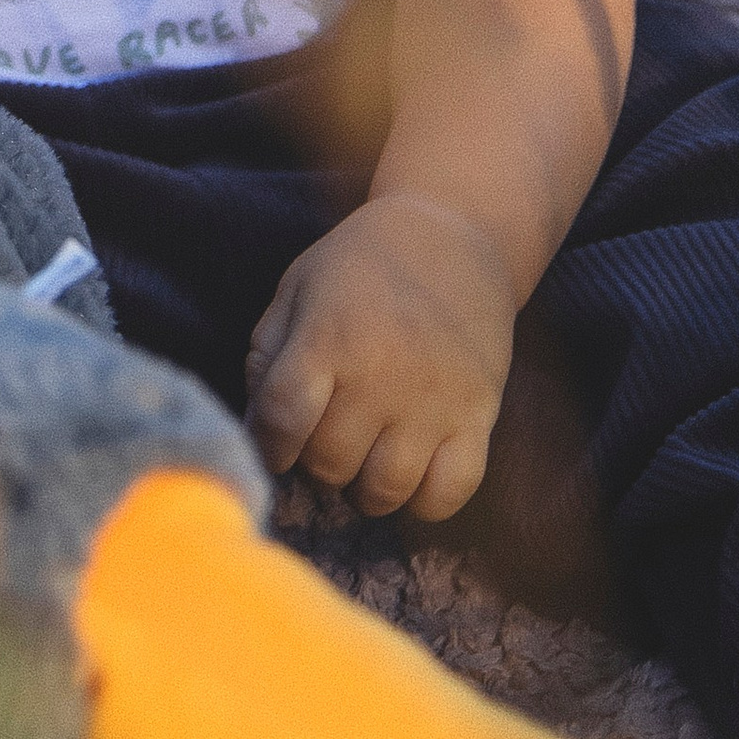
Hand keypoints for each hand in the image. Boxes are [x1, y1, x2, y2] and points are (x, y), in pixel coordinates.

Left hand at [244, 194, 515, 521]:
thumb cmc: (360, 266)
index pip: (281, 421)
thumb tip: (259, 429)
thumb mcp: (297, 289)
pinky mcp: (479, 415)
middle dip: (315, 463)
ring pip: (384, 491)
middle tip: (325, 441)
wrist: (449, 236)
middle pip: (329, 462)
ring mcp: (433, 400)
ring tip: (363, 461)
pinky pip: (448, 493)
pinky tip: (410, 474)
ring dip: (363, 490)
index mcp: (328, 339)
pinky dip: (423, 502)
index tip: (276, 445)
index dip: (268, 447)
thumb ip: (267, 357)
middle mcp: (380, 375)